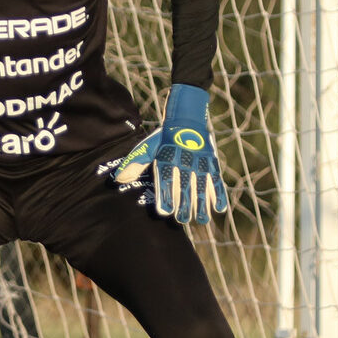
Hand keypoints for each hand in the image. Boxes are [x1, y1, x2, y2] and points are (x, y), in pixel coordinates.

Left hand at [113, 84, 228, 224]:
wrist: (186, 118)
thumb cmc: (163, 139)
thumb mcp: (147, 148)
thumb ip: (134, 164)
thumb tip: (118, 179)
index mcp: (167, 158)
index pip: (166, 180)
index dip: (165, 196)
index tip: (164, 211)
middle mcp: (184, 161)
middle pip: (184, 186)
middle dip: (184, 204)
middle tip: (182, 219)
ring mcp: (199, 163)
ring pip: (202, 186)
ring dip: (202, 204)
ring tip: (201, 219)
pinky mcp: (211, 163)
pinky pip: (216, 180)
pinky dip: (219, 194)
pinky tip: (219, 208)